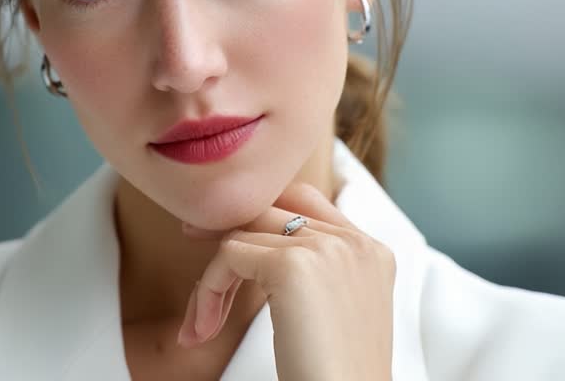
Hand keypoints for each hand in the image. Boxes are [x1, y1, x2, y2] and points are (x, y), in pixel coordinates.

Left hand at [176, 182, 395, 380]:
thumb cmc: (334, 375)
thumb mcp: (334, 310)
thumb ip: (313, 269)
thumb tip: (247, 241)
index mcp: (372, 251)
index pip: (306, 200)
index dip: (260, 212)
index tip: (222, 234)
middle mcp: (354, 241)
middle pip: (270, 210)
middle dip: (227, 237)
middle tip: (192, 247)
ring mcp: (327, 248)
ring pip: (243, 234)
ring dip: (212, 282)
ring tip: (202, 326)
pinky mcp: (293, 265)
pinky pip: (228, 256)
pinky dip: (208, 291)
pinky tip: (206, 328)